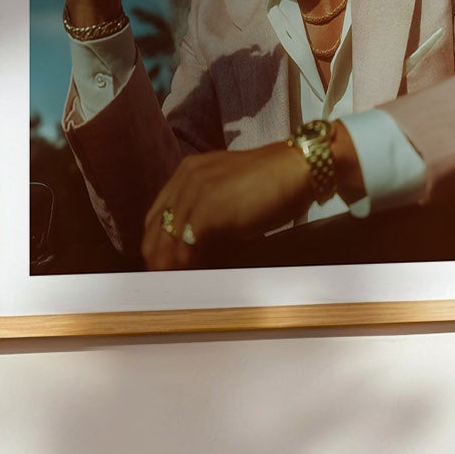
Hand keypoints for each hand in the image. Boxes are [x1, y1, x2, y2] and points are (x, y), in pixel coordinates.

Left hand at [141, 143, 316, 269]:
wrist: (298, 169)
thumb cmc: (274, 185)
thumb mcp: (232, 193)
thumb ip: (209, 213)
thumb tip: (196, 251)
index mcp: (189, 172)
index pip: (158, 216)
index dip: (158, 244)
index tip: (164, 265)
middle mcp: (187, 179)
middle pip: (156, 230)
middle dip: (160, 259)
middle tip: (169, 282)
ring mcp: (196, 192)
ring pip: (169, 241)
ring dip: (174, 266)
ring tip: (183, 284)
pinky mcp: (209, 208)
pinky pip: (187, 246)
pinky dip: (190, 265)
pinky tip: (198, 275)